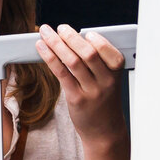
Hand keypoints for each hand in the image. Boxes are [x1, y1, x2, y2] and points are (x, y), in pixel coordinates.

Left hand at [36, 24, 126, 145]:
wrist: (105, 131)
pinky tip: (42, 48)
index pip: (106, 49)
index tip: (84, 31)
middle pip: (87, 53)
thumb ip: (97, 62)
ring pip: (72, 61)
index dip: (94, 38)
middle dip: (71, 36)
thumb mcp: (109, 80)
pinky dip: (50, 58)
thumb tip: (73, 39)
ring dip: (56, 43)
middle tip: (60, 27)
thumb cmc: (104, 101)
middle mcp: (106, 81)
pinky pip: (61, 74)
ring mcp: (91, 91)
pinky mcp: (76, 99)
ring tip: (46, 33)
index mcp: (116, 72)